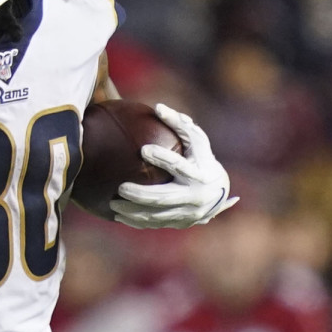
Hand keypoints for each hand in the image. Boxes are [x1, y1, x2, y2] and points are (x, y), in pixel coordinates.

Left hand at [109, 103, 238, 229]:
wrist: (219, 191)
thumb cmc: (202, 159)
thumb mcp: (197, 141)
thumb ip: (180, 124)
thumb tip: (158, 107)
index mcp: (200, 174)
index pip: (180, 166)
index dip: (164, 158)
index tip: (143, 149)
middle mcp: (195, 197)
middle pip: (165, 197)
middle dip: (141, 194)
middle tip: (121, 188)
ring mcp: (188, 213)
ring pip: (157, 215)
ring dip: (134, 212)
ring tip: (112, 204)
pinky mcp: (181, 223)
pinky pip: (156, 224)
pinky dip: (137, 221)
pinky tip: (118, 217)